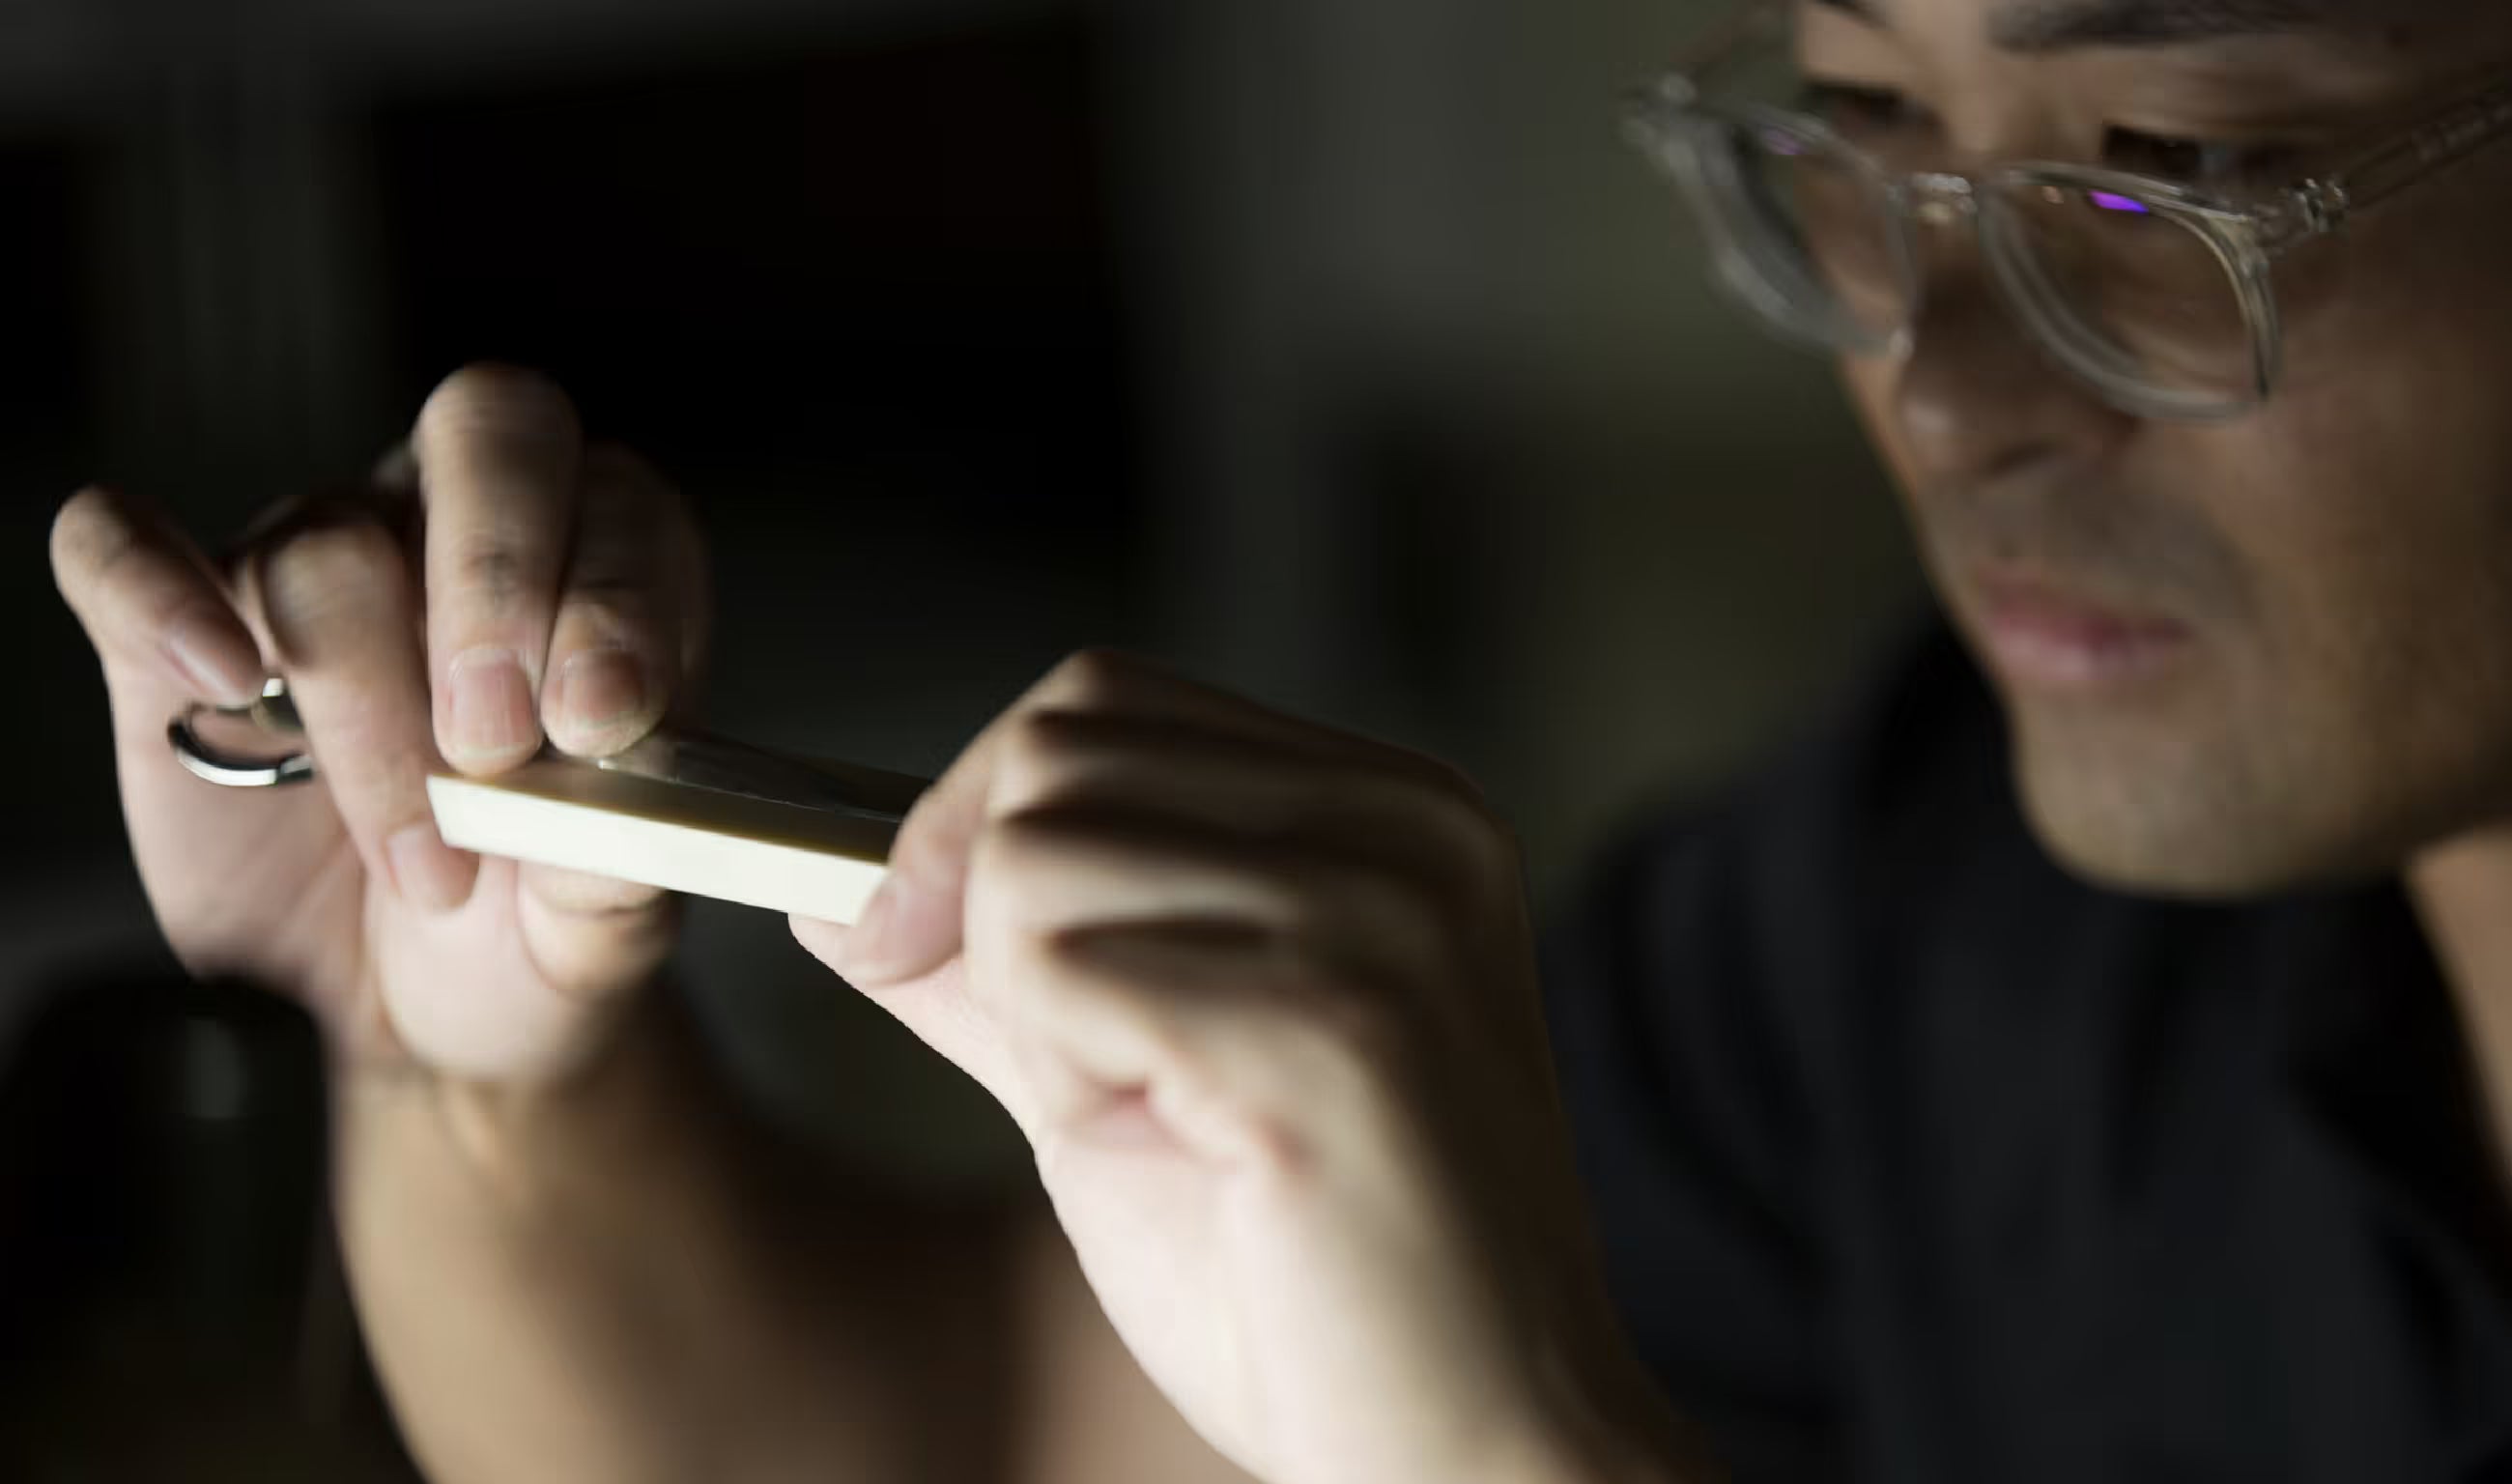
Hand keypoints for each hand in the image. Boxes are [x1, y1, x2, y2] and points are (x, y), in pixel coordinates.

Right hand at [52, 366, 707, 1083]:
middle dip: (495, 587)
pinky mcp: (165, 628)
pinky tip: (222, 677)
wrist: (414, 1009)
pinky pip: (120, 547)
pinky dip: (160, 595)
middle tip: (494, 748)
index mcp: (603, 564)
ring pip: (330, 551)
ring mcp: (310, 564)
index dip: (614, 596)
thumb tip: (612, 768)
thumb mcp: (608, 924)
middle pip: (487, 436)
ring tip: (422, 859)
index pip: (618, 504)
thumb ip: (626, 846)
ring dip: (371, 719)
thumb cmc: (527, 929)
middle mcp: (457, 530)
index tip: (601, 718)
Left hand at [796, 652, 1695, 1483]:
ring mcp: (1383, 918)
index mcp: (1388, 811)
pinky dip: (1070, 1082)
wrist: (1468, 1451)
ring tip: (1172, 1121)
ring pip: (1031, 865)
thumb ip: (1003, 960)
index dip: (971, 808)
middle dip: (998, 924)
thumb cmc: (1309, 1280)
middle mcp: (1405, 830)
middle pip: (1049, 762)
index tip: (923, 939)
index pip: (1100, 698)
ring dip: (1043, 1023)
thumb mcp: (1127, 1073)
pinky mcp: (1337, 1026)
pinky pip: (1059, 976)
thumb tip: (830, 879)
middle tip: (1102, 1074)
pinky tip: (1191, 1153)